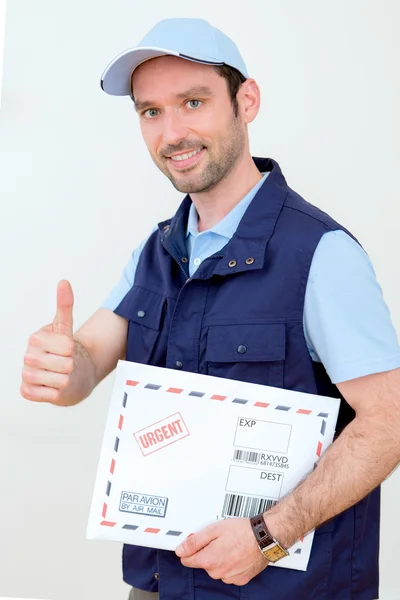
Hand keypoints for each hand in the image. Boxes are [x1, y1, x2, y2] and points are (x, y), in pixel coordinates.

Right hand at [21, 280, 74, 403]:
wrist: (62, 373)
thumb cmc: (64, 349)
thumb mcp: (65, 327)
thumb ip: (65, 305)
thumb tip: (63, 282)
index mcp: (36, 338)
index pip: (67, 346)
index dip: (72, 349)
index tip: (66, 348)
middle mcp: (28, 356)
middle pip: (66, 365)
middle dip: (71, 365)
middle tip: (64, 363)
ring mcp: (26, 374)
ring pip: (61, 381)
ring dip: (66, 379)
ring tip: (60, 374)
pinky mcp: (27, 392)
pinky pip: (51, 395)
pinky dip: (57, 392)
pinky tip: (53, 386)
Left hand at [175, 518, 267, 585]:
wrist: (264, 538)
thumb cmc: (242, 532)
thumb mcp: (214, 530)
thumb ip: (194, 541)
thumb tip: (180, 549)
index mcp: (209, 560)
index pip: (186, 560)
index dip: (189, 549)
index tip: (194, 543)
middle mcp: (218, 573)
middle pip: (203, 563)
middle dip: (207, 552)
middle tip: (218, 540)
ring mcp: (229, 578)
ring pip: (216, 569)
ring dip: (219, 558)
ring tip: (230, 545)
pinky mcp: (240, 579)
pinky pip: (228, 573)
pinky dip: (230, 564)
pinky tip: (236, 553)